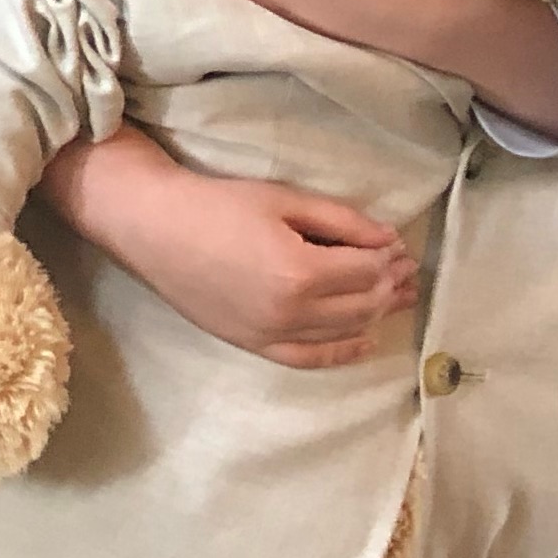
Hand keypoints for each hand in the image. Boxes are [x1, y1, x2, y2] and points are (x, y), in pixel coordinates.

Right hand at [42, 127, 414, 368]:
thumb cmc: (215, 204)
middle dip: (390, 286)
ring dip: (374, 314)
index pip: (367, 271)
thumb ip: (341, 221)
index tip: (399, 246)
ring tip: (392, 297)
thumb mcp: (282, 199)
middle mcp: (291, 312)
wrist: (152, 226)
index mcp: (300, 271)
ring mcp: (271, 333)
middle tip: (405, 271)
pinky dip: (341, 352)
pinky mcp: (252, 344)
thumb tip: (387, 240)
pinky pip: (308, 358)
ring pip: (343, 332)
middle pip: (362, 305)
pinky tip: (363, 341)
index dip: (389, 258)